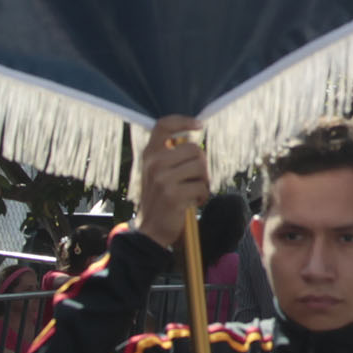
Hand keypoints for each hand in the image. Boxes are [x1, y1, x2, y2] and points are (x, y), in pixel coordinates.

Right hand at [134, 116, 209, 252]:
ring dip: (204, 182)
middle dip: (202, 165)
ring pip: (200, 167)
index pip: (163, 125)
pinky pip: (201, 187)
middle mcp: (154, 163)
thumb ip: (169, 156)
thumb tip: (193, 140)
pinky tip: (193, 203)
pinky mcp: (173, 195)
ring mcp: (162, 179)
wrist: (150, 231)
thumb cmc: (160, 200)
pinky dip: (203, 196)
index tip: (198, 125)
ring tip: (194, 192)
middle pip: (194, 148)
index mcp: (149, 155)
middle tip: (198, 179)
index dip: (183, 121)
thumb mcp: (157, 173)